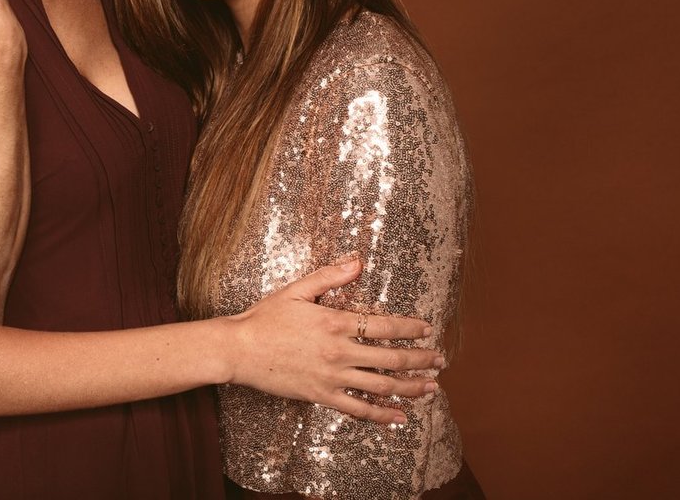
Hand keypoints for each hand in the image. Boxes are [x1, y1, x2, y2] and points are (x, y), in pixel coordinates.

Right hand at [222, 257, 445, 425]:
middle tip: (440, 360)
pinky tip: (400, 417)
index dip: (411, 329)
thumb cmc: (265, 318)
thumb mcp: (296, 290)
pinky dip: (382, 415)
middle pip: (392, 358)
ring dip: (411, 388)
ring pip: (382, 386)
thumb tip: (357, 262)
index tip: (428, 330)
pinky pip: (358, 409)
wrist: (239, 349)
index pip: (385, 326)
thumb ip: (330, 276)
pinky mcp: (322, 395)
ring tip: (431, 388)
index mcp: (335, 322)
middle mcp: (339, 351)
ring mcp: (332, 377)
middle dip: (421, 360)